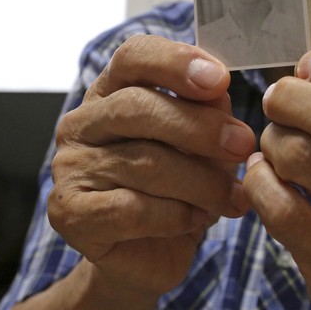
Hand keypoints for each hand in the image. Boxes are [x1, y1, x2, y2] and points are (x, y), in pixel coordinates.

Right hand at [47, 35, 256, 296]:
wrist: (150, 253)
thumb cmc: (179, 186)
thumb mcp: (203, 142)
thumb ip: (209, 110)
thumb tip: (219, 93)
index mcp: (113, 90)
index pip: (133, 56)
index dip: (176, 62)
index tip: (220, 80)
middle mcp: (83, 122)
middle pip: (137, 106)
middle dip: (199, 126)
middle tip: (241, 145)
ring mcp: (70, 166)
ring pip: (142, 162)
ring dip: (199, 181)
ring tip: (228, 197)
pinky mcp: (69, 213)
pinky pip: (131, 208)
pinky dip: (175, 216)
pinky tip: (196, 219)